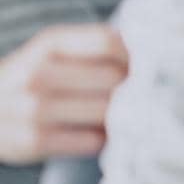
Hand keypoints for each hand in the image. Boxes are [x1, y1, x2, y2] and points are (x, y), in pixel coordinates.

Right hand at [0, 24, 128, 162]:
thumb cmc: (34, 78)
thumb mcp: (53, 51)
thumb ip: (93, 47)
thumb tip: (149, 53)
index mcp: (48, 44)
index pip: (108, 42)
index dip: (133, 55)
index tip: (141, 66)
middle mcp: (38, 74)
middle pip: (113, 78)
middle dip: (131, 87)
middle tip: (136, 95)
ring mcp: (33, 109)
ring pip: (106, 110)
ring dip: (120, 115)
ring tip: (119, 114)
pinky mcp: (33, 141)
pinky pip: (91, 141)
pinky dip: (102, 138)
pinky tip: (98, 133)